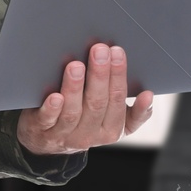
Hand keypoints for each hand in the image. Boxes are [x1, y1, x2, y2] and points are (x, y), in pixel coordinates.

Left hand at [17, 44, 153, 154]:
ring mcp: (65, 134)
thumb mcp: (112, 122)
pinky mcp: (42, 130)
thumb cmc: (85, 120)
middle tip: (100, 49)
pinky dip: (52, 109)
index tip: (118, 52)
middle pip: (97, 103)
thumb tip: (148, 95)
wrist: (48, 141)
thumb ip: (134, 112)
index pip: (118, 100)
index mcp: (111, 129)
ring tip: (76, 66)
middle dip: (100, 75)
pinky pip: (48, 121)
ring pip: (73, 112)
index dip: (119, 76)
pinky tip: (54, 96)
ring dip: (75, 88)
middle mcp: (90, 134)